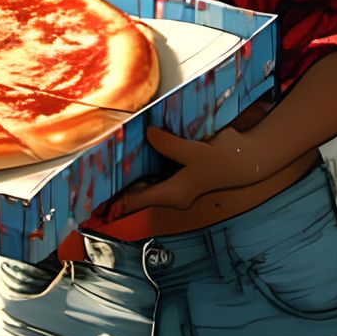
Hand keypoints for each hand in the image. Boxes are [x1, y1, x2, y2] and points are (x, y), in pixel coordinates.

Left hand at [104, 125, 265, 218]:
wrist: (244, 160)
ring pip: (144, 182)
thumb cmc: (221, 161)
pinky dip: (141, 164)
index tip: (95, 201)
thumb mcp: (194, 152)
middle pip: (136, 194)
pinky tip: (129, 153)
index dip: (116, 201)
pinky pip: (153, 171)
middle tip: (92, 177)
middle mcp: (171, 193)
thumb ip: (169, 145)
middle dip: (118, 187)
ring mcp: (174, 183)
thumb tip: (148, 134)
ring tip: (105, 165)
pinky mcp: (178, 172)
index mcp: (173, 194)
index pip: (136, 201)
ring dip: (128, 174)